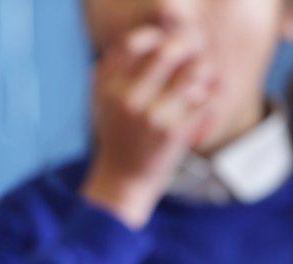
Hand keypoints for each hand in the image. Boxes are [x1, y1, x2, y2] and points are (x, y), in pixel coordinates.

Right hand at [83, 26, 216, 227]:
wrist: (123, 179)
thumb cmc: (119, 133)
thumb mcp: (105, 100)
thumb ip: (119, 69)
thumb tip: (153, 38)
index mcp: (107, 86)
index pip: (134, 42)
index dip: (156, 38)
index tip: (162, 48)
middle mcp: (125, 98)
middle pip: (169, 51)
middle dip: (189, 49)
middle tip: (192, 57)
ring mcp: (151, 115)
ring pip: (195, 72)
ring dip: (204, 74)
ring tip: (198, 84)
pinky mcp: (173, 132)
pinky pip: (205, 99)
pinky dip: (207, 102)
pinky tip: (197, 112)